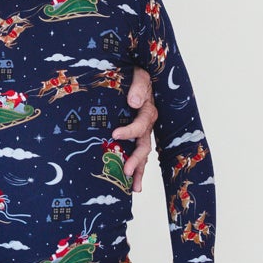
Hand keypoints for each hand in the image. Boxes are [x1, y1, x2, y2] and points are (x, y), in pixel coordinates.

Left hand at [113, 66, 158, 190]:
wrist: (136, 75)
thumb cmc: (136, 75)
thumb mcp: (139, 76)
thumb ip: (138, 87)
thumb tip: (135, 102)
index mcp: (148, 111)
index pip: (141, 124)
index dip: (130, 130)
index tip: (115, 134)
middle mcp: (147, 124)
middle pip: (144, 146)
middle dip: (135, 160)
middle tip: (125, 171)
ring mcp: (142, 132)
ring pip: (143, 154)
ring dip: (138, 170)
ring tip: (133, 188)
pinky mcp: (136, 135)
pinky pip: (137, 153)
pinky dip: (135, 167)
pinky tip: (129, 182)